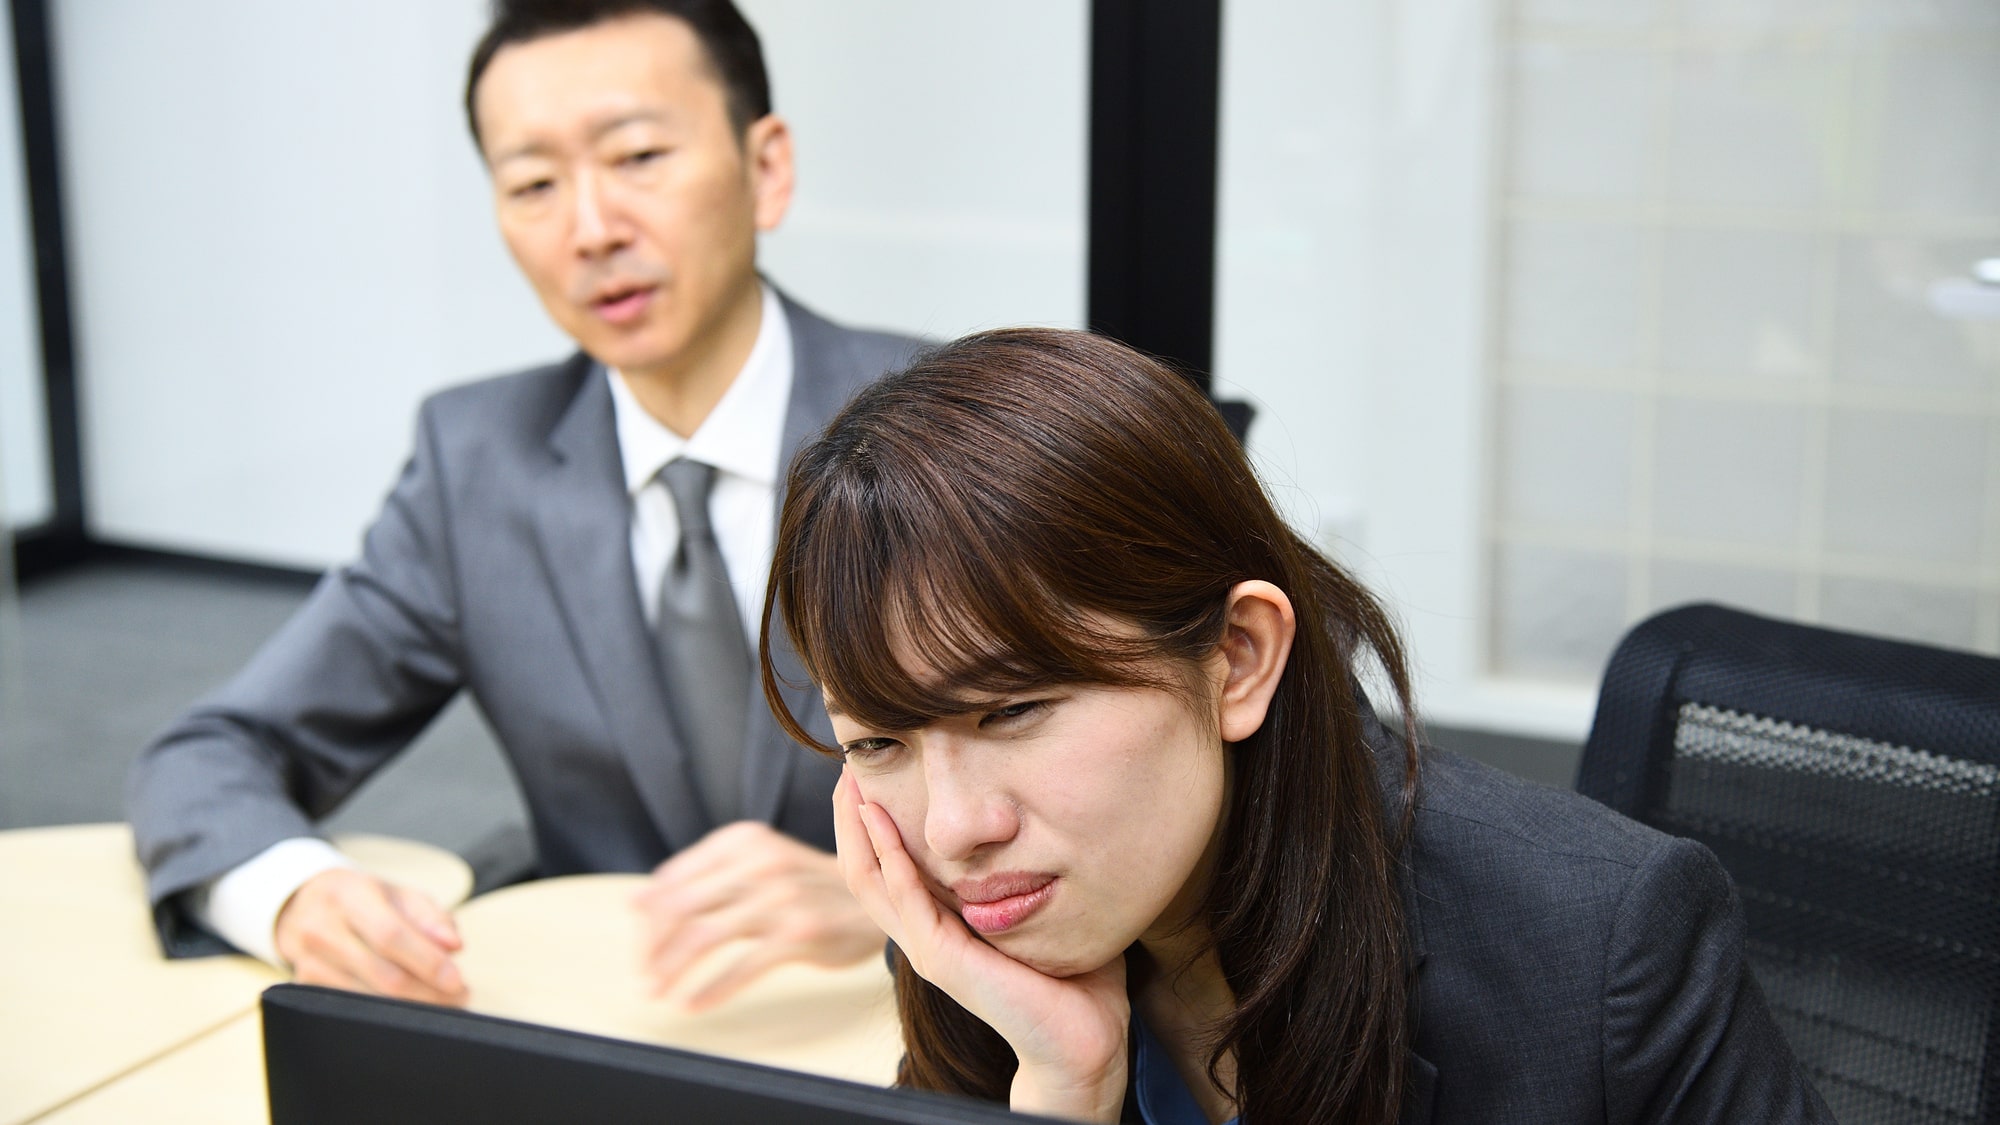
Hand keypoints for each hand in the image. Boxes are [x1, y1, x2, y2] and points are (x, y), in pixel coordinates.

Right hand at [273, 869, 466, 1005]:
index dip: (427, 962)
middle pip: (382, 975)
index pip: (390, 936)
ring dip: (412, 1008)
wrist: (303, 904)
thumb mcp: (399, 895)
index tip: (458, 981)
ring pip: (368, 999)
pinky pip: (352, 1009)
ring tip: (443, 1003)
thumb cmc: (363, 899)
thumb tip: (454, 946)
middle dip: (428, 993)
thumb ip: (431, 917)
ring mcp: (308, 961)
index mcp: (349, 896)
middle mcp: (322, 929)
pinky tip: (410, 1008)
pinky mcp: (304, 986)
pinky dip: (387, 1014)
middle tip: (460, 997)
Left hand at [631, 820, 883, 1009]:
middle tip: (643, 976)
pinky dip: (709, 990)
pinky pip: (739, 968)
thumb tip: (636, 901)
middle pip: (680, 909)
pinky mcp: (797, 935)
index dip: (647, 919)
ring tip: (657, 992)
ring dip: (671, 971)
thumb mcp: (759, 863)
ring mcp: (779, 899)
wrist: (876, 896)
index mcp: (743, 841)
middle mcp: (759, 863)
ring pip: (703, 938)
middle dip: (651, 949)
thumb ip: (703, 877)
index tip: (640, 948)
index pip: (673, 880)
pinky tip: (692, 1004)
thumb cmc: (807, 885)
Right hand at [833, 771, 1130, 1122]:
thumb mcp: (1034, 905)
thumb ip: (1023, 868)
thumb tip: (1038, 814)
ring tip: (855, 784)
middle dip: (851, 818)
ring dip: (858, 830)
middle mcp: (923, 936)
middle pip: (862, 870)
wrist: (1082, 1035)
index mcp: (939, 924)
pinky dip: (892, 857)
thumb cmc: (1070, 972)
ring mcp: (928, 949)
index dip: (870, 822)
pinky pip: (906, 900)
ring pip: (870, 882)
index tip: (871, 772)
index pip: (885, 866)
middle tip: (849, 767)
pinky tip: (885, 821)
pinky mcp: (942, 959)